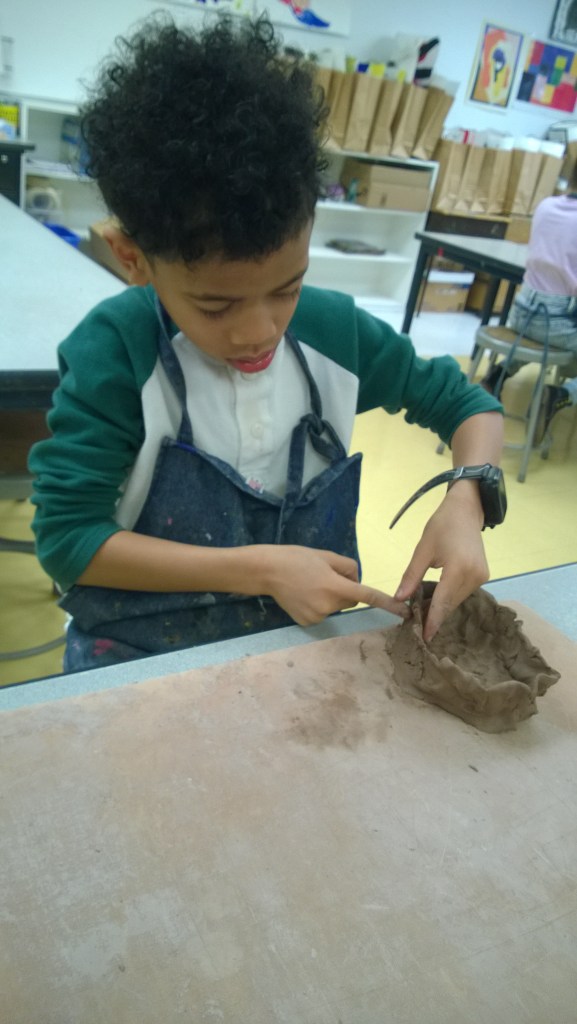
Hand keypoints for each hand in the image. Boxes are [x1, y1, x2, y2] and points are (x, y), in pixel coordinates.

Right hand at [261, 545, 408, 626]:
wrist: (266, 571)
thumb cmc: (297, 558)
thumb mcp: (327, 555)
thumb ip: (348, 568)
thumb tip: (355, 582)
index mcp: (335, 587)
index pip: (367, 597)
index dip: (387, 604)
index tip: (404, 612)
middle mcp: (328, 606)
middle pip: (349, 600)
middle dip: (343, 590)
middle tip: (323, 576)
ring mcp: (317, 618)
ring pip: (336, 607)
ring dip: (330, 598)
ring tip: (309, 584)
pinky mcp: (307, 623)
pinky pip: (323, 613)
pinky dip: (318, 605)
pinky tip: (303, 595)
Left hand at [394, 485, 488, 641]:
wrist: (466, 511)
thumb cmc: (441, 526)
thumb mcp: (422, 550)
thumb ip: (411, 577)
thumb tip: (400, 600)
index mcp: (458, 568)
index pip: (443, 601)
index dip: (433, 620)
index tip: (424, 637)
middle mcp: (474, 576)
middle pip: (451, 603)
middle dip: (435, 615)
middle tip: (417, 625)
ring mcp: (482, 577)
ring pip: (457, 600)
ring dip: (442, 606)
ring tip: (424, 612)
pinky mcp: (483, 575)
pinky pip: (463, 592)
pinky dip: (450, 597)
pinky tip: (437, 598)